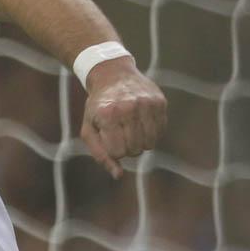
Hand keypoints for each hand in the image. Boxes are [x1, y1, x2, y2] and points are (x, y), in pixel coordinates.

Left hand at [80, 57, 166, 177]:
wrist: (112, 75)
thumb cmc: (98, 107)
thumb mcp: (89, 128)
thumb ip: (100, 154)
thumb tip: (118, 175)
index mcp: (108, 115)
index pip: (118, 152)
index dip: (113, 150)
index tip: (108, 138)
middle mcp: (129, 108)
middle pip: (135, 150)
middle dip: (127, 147)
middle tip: (119, 132)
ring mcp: (146, 104)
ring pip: (150, 143)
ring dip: (140, 141)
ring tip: (130, 128)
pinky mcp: (160, 101)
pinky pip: (160, 131)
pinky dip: (151, 132)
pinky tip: (141, 120)